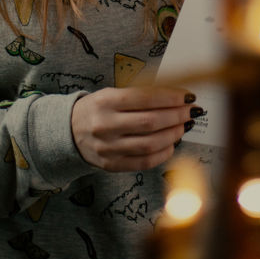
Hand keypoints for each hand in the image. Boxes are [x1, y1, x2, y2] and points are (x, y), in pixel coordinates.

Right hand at [71, 86, 195, 171]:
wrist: (69, 131)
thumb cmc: (98, 108)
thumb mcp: (111, 93)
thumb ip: (139, 96)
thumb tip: (175, 97)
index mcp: (106, 102)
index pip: (144, 98)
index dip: (170, 97)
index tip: (187, 95)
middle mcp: (105, 125)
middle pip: (150, 122)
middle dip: (176, 115)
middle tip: (191, 111)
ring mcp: (108, 148)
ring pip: (149, 143)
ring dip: (173, 134)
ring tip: (184, 126)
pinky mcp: (111, 165)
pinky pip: (143, 162)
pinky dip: (162, 153)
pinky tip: (172, 144)